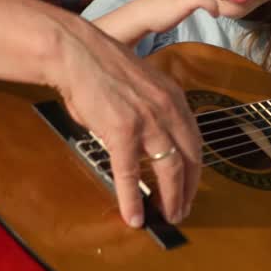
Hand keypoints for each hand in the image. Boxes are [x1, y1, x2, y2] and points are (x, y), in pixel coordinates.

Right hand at [47, 15, 202, 227]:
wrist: (76, 53)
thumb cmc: (100, 67)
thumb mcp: (141, 84)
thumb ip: (151, 110)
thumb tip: (145, 141)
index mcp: (174, 97)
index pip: (195, 141)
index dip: (195, 168)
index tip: (192, 185)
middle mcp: (168, 110)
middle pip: (189, 159)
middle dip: (189, 189)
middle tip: (184, 209)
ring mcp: (147, 122)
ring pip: (168, 171)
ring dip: (171, 199)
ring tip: (168, 216)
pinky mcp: (122, 132)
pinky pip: (130, 174)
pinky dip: (132, 200)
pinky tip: (134, 217)